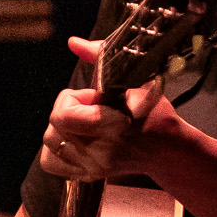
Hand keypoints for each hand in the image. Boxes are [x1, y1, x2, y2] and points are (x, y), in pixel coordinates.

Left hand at [37, 37, 175, 182]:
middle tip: (89, 109)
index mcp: (109, 127)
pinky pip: (51, 163)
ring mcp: (92, 166)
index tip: (90, 97)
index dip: (69, 100)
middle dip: (66, 113)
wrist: (168, 149)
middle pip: (52, 129)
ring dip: (61, 130)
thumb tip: (73, 42)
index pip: (61, 116)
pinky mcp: (89, 175)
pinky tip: (75, 139)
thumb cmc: (154, 113)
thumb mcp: (134, 80)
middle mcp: (98, 151)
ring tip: (83, 125)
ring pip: (49, 145)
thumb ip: (100, 58)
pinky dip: (56, 149)